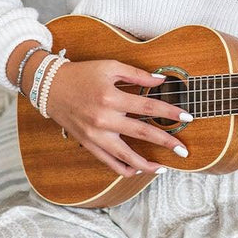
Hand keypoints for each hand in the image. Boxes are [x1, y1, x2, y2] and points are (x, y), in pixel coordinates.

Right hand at [43, 58, 189, 177]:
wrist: (50, 87)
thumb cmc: (82, 74)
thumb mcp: (109, 67)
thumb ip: (137, 74)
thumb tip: (160, 80)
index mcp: (111, 97)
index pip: (148, 107)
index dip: (170, 112)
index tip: (187, 117)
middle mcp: (104, 119)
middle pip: (142, 133)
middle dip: (165, 142)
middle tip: (184, 151)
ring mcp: (95, 134)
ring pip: (125, 156)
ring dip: (146, 165)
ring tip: (163, 169)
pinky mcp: (88, 144)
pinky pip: (108, 162)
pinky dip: (124, 169)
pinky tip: (137, 170)